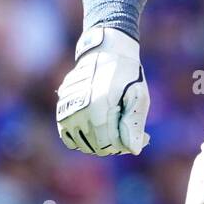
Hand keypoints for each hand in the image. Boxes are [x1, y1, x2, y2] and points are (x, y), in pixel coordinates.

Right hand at [56, 25, 150, 155]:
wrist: (105, 53)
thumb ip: (134, 123)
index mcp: (99, 108)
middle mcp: (79, 111)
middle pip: (97, 147)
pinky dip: (84, 139)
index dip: (126, 146)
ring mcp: (66, 112)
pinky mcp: (61, 111)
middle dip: (116, 145)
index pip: (110, 144)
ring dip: (101, 143)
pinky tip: (100, 128)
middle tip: (131, 131)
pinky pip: (69, 138)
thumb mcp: (138, 95)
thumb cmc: (127, 75)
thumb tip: (134, 150)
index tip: (142, 136)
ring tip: (117, 127)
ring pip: (83, 145)